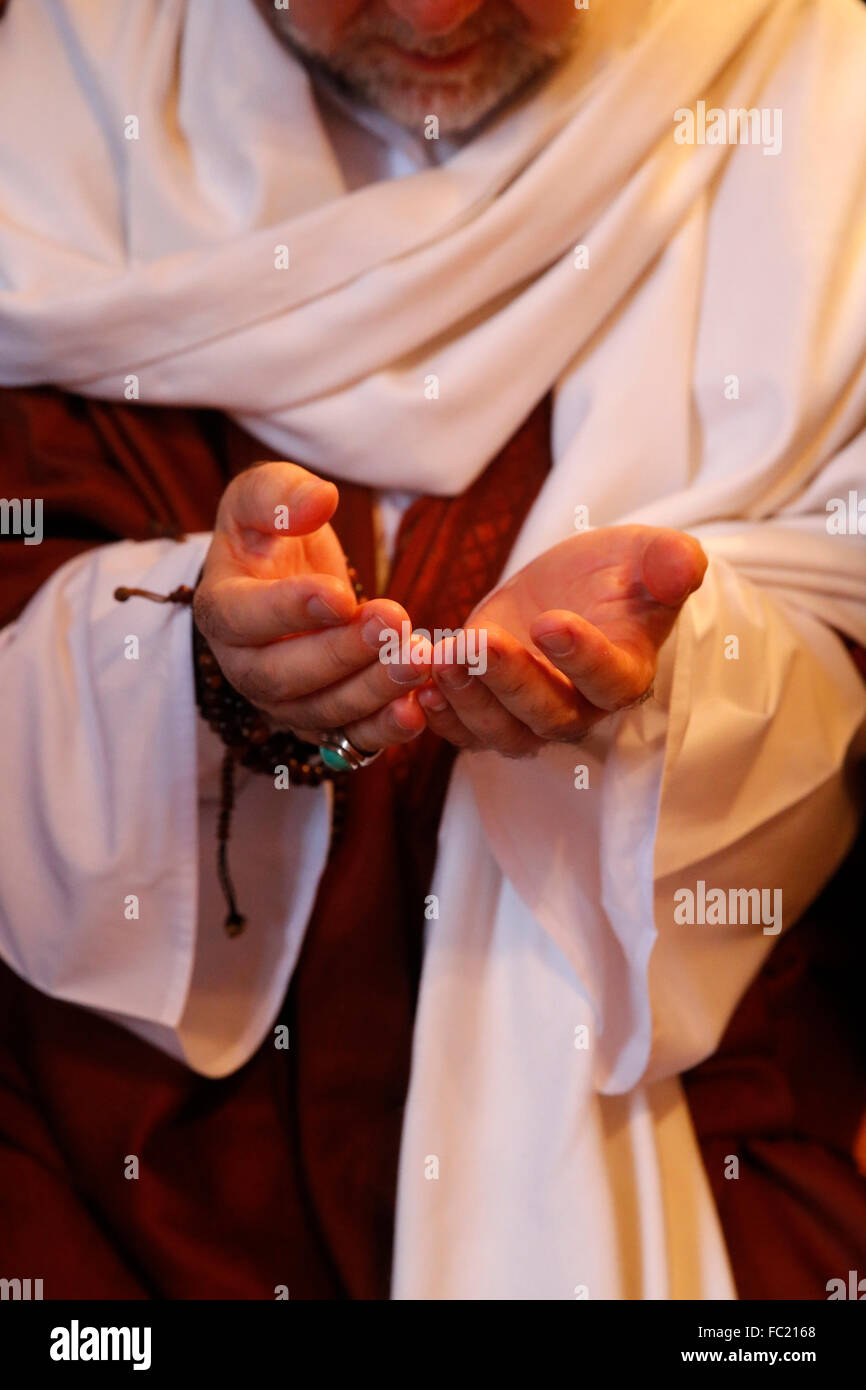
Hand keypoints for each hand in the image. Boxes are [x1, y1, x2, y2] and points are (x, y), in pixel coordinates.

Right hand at [195, 462, 429, 751]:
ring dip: (372, 691)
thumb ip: (280, 493)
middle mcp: (245, 666)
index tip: (339, 594)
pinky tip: (420, 708)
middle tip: (393, 623)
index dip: (288, 610)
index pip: (243, 618)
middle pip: (283, 676)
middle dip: (341, 653)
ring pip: (322, 711)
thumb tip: (318, 501)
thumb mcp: (264, 494)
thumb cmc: (272, 532)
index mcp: (220, 608)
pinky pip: (352, 739)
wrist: (287, 576)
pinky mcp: (323, 721)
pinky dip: (385, 731)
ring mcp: (283, 702)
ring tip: (418, 659)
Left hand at [416, 525, 706, 756]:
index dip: (582, 658)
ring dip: (469, 700)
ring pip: (503, 732)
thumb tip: (684, 566)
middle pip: (548, 715)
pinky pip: (465, 734)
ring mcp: (532, 716)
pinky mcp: (491, 711)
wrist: (572, 587)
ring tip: (439, 658)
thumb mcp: (645, 554)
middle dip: (510, 679)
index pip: (610, 680)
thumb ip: (669, 562)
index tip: (550, 622)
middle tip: (477, 641)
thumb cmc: (616, 572)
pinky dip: (441, 717)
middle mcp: (581, 706)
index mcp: (626, 671)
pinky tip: (418, 684)